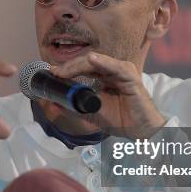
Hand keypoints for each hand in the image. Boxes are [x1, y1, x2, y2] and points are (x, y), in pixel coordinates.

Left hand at [49, 52, 165, 137]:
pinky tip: (91, 60)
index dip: (66, 69)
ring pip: (96, 62)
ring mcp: (122, 71)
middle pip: (86, 62)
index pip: (82, 67)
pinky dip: (103, 62)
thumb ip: (72, 108)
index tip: (51, 73)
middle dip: (68, 66)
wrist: (139, 131)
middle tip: (54, 72)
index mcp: (104, 75)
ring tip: (64, 70)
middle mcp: (112, 70)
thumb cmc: (119, 120)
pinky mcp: (131, 77)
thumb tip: (51, 103)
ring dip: (78, 65)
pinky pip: (115, 67)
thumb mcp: (90, 113)